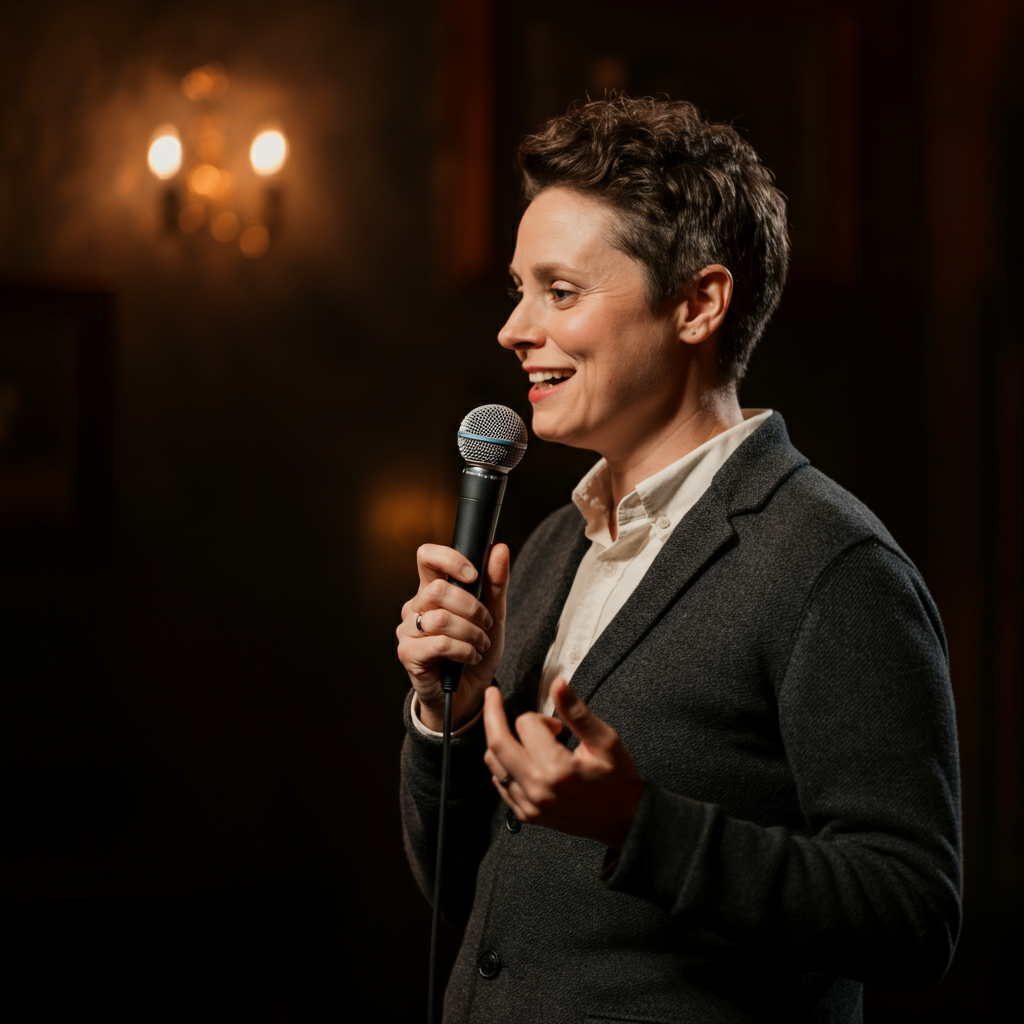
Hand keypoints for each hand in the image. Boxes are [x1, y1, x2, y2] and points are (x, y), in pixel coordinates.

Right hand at [397, 543, 509, 731]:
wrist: (469, 692)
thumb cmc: (475, 651)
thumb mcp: (493, 615)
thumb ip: (495, 583)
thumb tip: (499, 548)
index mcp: (431, 590)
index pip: (427, 557)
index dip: (449, 559)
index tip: (473, 575)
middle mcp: (415, 607)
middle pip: (438, 589)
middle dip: (472, 608)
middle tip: (486, 624)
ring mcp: (408, 630)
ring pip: (441, 618)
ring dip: (471, 633)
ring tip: (480, 645)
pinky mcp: (408, 654)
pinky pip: (439, 643)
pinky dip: (463, 650)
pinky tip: (470, 657)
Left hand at [483, 677, 645, 850]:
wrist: (625, 821)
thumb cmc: (619, 780)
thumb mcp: (605, 740)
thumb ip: (576, 711)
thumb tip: (558, 683)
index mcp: (557, 768)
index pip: (526, 725)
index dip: (540, 717)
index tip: (557, 726)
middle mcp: (537, 788)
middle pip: (497, 743)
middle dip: (492, 713)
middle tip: (493, 695)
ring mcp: (530, 805)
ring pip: (494, 763)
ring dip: (498, 740)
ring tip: (517, 732)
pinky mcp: (527, 815)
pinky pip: (500, 784)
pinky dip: (502, 765)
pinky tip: (517, 757)